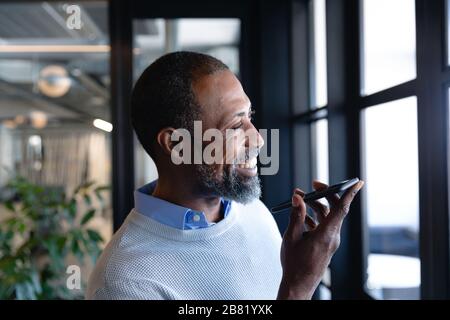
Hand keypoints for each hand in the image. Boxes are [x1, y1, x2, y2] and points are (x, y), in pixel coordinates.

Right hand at [277, 179, 363, 299]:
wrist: (298, 284)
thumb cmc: (295, 264)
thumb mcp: (291, 237)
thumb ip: (296, 215)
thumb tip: (298, 198)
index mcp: (326, 234)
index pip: (342, 208)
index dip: (349, 193)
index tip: (357, 182)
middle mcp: (332, 237)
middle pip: (334, 209)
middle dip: (324, 195)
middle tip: (313, 186)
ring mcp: (330, 241)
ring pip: (328, 217)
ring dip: (315, 206)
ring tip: (299, 199)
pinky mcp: (326, 245)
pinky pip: (324, 226)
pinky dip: (314, 217)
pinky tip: (302, 216)